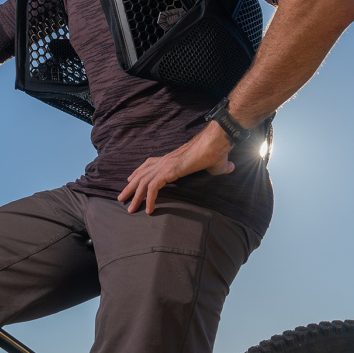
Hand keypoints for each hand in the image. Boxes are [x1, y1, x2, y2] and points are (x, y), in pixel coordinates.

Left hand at [117, 123, 234, 213]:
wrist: (217, 142)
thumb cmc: (216, 150)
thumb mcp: (215, 163)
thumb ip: (219, 167)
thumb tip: (230, 167)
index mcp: (171, 158)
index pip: (149, 164)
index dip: (139, 172)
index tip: (131, 180)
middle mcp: (165, 160)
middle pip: (141, 174)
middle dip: (130, 187)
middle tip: (122, 198)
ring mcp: (166, 165)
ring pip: (143, 182)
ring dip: (135, 197)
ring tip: (130, 209)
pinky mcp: (169, 171)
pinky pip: (153, 188)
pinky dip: (149, 199)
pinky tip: (148, 210)